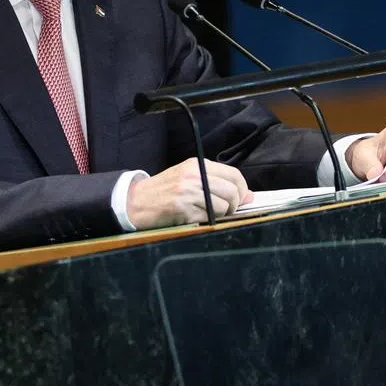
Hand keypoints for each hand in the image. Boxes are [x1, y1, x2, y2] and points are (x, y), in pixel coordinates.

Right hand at [126, 158, 252, 228]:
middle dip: (235, 205)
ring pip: (223, 206)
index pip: (233, 174)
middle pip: (232, 191)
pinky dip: (206, 220)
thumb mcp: (189, 178)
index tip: (241, 198)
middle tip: (227, 211)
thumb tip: (249, 195)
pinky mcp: (183, 208)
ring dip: (221, 215)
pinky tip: (195, 217)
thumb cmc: (165, 190)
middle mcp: (194, 175)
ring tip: (209, 214)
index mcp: (197, 165)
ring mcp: (188, 192)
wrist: (137, 201)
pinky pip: (208, 217)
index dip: (242, 189)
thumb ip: (217, 183)